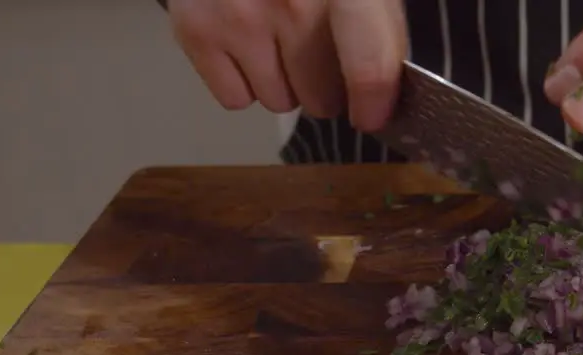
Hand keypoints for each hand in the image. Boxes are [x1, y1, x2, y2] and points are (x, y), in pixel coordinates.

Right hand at [168, 0, 407, 130]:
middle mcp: (292, 3)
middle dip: (326, 88)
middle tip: (320, 56)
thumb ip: (379, 24)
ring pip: (279, 102)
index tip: (372, 115)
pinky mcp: (197, 28)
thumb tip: (385, 89)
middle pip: (321, 97)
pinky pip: (235, 98)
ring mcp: (240, 17)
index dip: (374, 103)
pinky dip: (245, 82)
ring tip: (279, 41)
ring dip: (285, 84)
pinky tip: (248, 45)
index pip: (368, 65)